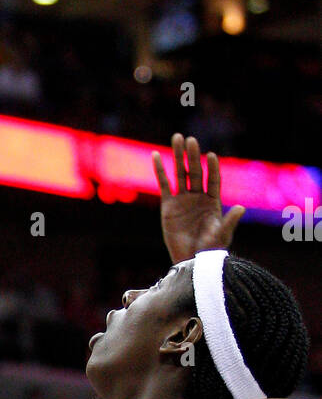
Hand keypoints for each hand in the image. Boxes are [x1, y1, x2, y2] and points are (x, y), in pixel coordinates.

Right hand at [154, 133, 243, 263]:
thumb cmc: (209, 250)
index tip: (211, 156)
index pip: (213, 180)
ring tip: (177, 137)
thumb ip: (230, 221)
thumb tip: (241, 208)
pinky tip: (157, 155)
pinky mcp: (168, 206)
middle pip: (195, 172)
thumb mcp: (222, 235)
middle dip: (193, 156)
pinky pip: (164, 184)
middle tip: (190, 139)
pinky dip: (160, 170)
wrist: (190, 260)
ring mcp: (182, 200)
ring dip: (178, 156)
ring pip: (180, 173)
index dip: (212, 168)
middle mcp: (198, 197)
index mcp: (213, 201)